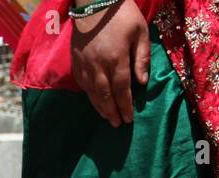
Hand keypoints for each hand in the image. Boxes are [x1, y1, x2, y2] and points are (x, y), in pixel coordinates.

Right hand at [70, 0, 150, 126]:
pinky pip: (82, 83)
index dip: (125, 106)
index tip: (128, 119)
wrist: (94, 0)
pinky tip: (95, 99)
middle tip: (117, 124)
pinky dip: (89, 94)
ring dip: (100, 107)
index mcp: (116, 59)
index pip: (122, 89)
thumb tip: (142, 82)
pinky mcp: (76, 60)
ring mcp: (85, 64)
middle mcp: (99, 66)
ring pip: (92, 92)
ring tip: (107, 117)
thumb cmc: (122, 15)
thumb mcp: (140, 32)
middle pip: (105, 95)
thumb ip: (141, 58)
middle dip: (112, 112)